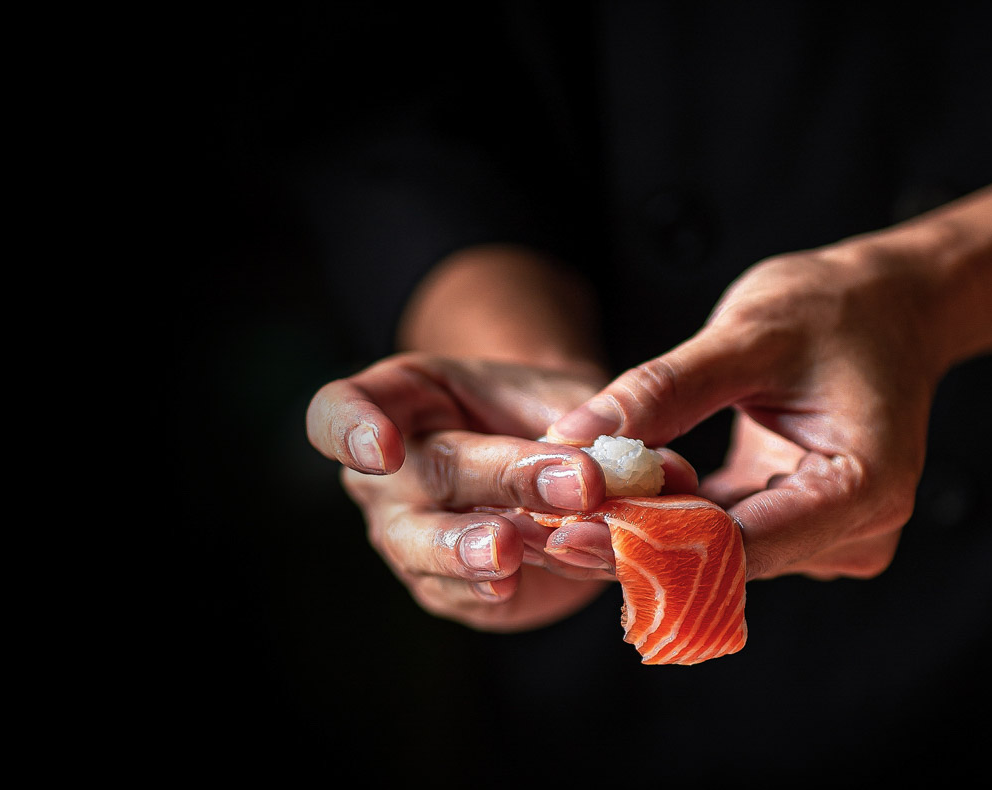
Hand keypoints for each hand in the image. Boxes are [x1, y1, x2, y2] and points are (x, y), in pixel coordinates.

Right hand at [307, 354, 696, 630]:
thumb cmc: (550, 414)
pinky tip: (529, 584)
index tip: (382, 450)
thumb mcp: (572, 397)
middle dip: (494, 482)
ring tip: (512, 552)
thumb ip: (603, 427)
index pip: (339, 412)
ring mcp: (408, 536)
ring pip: (426, 550)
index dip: (351, 429)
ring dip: (474, 553)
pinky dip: (505, 588)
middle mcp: (388, 473)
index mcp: (402, 400)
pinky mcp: (442, 589)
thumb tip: (652, 466)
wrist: (562, 466)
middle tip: (555, 492)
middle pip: (422, 478)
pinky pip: (466, 595)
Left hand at [545, 241, 943, 579]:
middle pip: (726, 563)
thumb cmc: (833, 308)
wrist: (889, 307)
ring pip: (718, 559)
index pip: (743, 543)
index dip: (650, 545)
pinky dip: (667, 523)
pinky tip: (598, 508)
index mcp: (864, 488)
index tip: (570, 533)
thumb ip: (663, 390)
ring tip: (553, 520)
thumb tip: (573, 437)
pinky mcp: (803, 530)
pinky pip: (725, 539)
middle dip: (634, 548)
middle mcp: (857, 532)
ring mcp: (832, 540)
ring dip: (643, 539)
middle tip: (538, 530)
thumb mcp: (746, 333)